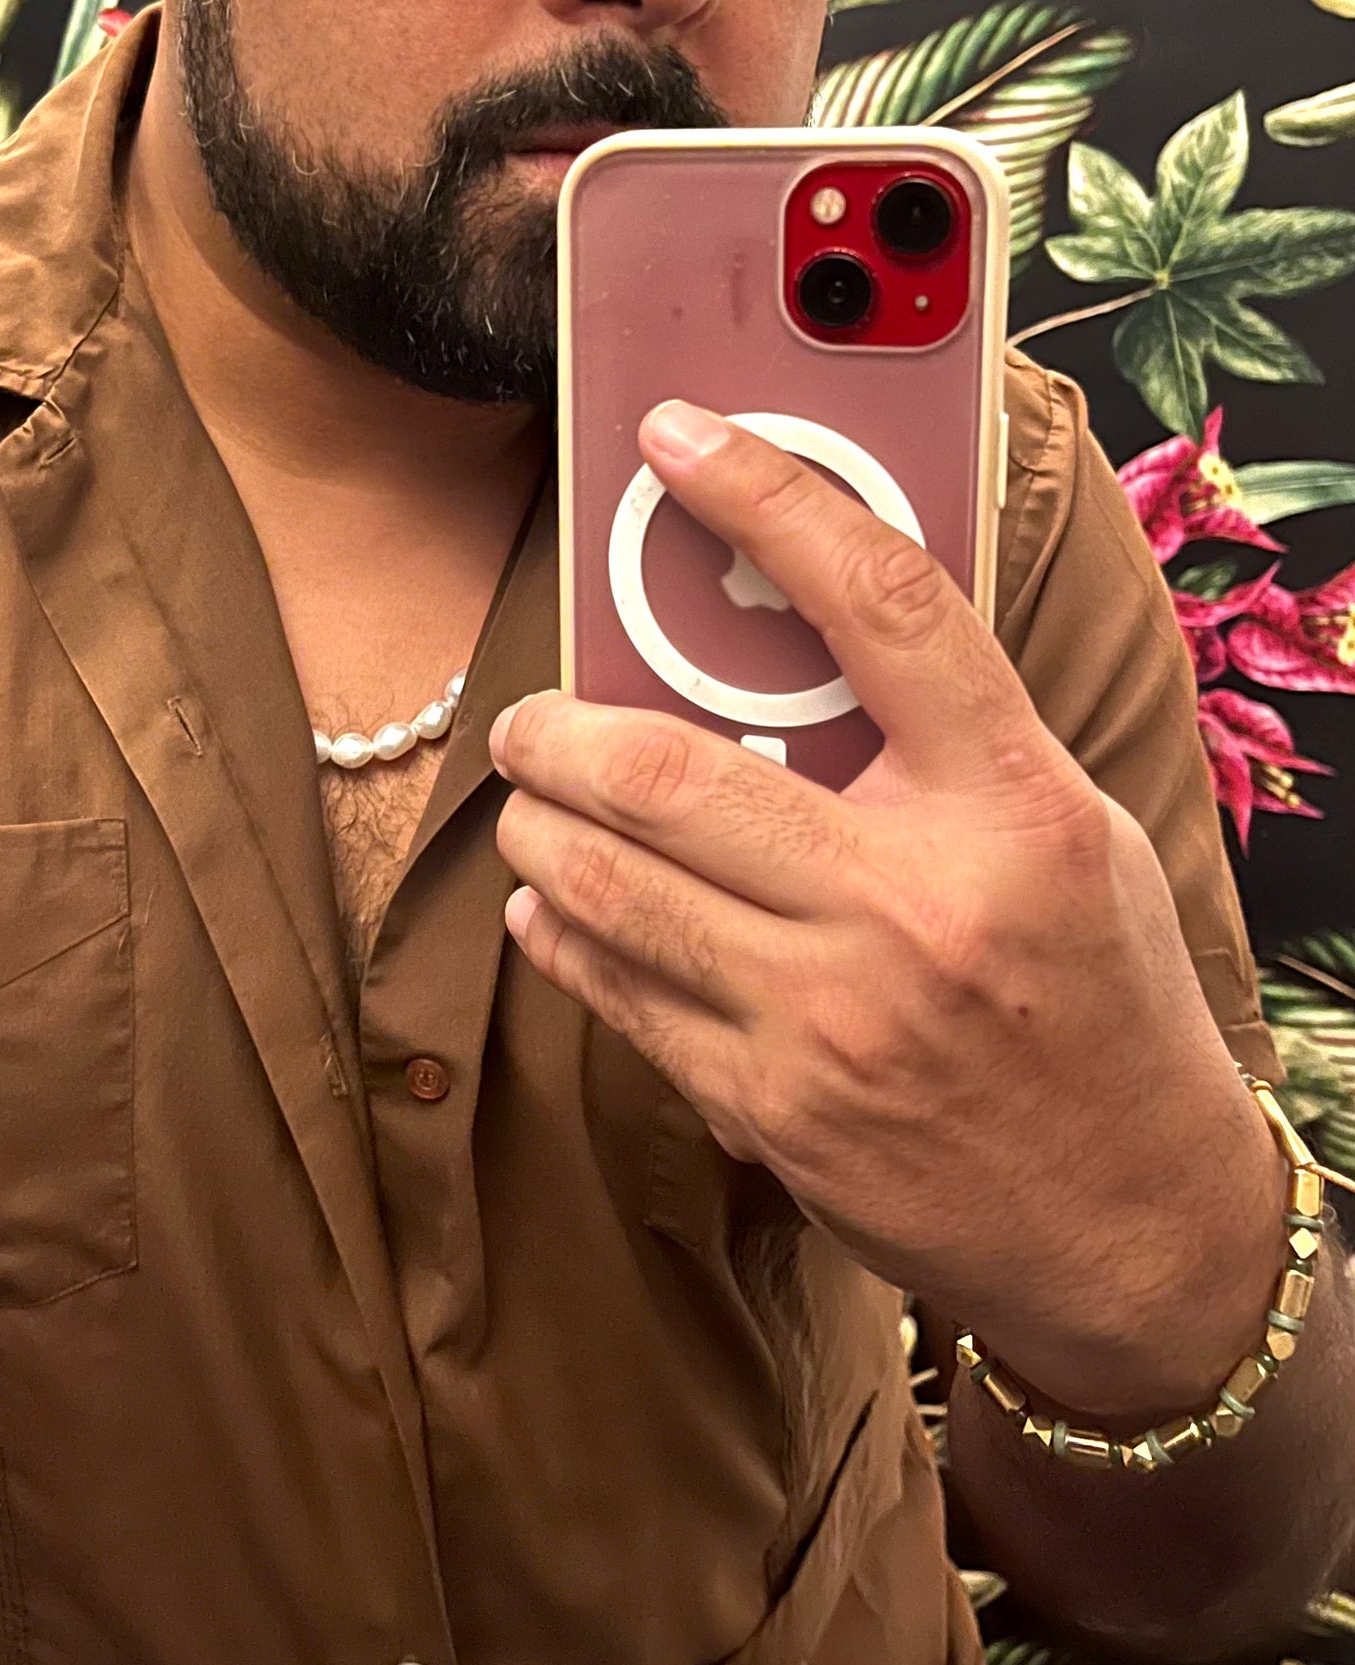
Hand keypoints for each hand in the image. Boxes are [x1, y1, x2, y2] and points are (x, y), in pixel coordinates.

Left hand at [493, 399, 1284, 1422]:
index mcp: (1011, 806)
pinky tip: (551, 908)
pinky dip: (561, 935)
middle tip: (530, 717)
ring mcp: (832, 1018)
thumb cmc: (1100, 997)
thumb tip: (789, 626)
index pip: (881, 605)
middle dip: (559, 730)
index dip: (767, 495)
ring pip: (612, 887)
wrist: (1133, 1226)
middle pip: (673, 772)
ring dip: (541, 827)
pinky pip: (618, 997)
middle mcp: (915, 905)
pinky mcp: (775, 1109)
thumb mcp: (1069, 832)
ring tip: (534, 803)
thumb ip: (947, 737)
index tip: (680, 438)